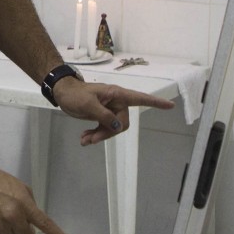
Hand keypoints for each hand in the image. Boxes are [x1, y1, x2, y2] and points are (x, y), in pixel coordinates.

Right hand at [0, 159, 73, 233]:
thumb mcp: (20, 187)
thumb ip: (30, 204)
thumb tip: (32, 219)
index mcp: (23, 204)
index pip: (44, 223)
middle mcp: (12, 217)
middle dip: (25, 229)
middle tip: (17, 217)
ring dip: (11, 231)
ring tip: (2, 214)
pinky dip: (0, 232)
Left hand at [52, 79, 174, 144]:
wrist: (62, 93)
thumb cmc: (75, 94)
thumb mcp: (88, 104)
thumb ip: (104, 116)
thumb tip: (117, 127)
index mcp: (116, 94)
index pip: (140, 98)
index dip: (155, 103)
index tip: (170, 106)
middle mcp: (116, 102)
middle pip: (122, 123)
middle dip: (107, 133)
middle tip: (91, 139)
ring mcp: (109, 110)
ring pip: (112, 129)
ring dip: (99, 136)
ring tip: (84, 140)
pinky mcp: (101, 116)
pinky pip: (104, 129)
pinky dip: (95, 135)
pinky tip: (84, 139)